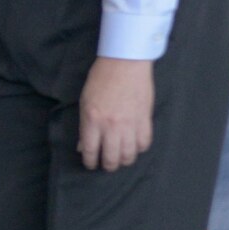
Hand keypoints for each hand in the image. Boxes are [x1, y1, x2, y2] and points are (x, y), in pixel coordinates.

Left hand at [79, 56, 153, 170]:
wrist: (125, 63)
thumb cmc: (101, 79)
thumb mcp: (85, 102)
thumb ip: (84, 126)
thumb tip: (83, 146)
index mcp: (92, 120)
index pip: (90, 152)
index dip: (90, 162)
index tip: (90, 164)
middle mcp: (111, 126)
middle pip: (111, 158)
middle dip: (108, 166)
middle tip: (107, 165)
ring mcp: (130, 124)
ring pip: (129, 155)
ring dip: (124, 160)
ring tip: (121, 158)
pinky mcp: (145, 120)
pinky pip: (144, 144)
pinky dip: (139, 148)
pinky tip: (134, 146)